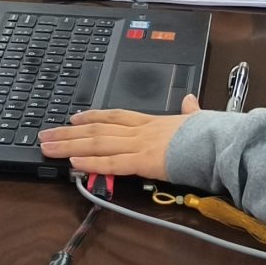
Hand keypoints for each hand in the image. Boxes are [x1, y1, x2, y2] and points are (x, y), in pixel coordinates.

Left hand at [40, 97, 200, 177]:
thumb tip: (192, 101)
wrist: (219, 142)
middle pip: (98, 129)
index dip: (92, 116)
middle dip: (68, 133)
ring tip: (48, 147)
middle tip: (45, 135)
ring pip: (97, 143)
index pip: (116, 116)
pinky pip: (112, 163)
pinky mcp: (144, 162)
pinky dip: (91, 163)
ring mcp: (140, 145)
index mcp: (153, 122)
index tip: (73, 118)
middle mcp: (141, 131)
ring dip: (70, 146)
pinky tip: (73, 163)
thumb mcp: (199, 118)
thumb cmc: (212, 133)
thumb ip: (191, 112)